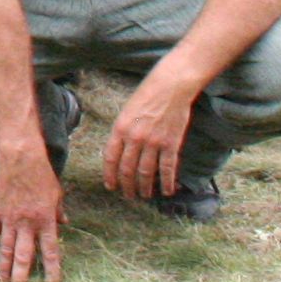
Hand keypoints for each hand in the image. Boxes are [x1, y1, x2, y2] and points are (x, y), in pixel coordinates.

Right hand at [0, 150, 66, 281]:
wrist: (20, 158)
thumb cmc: (41, 174)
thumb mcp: (57, 194)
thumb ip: (59, 212)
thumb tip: (64, 224)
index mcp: (46, 221)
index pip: (50, 251)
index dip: (51, 270)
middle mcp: (28, 223)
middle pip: (24, 255)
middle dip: (22, 275)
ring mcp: (10, 219)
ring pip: (6, 248)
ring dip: (4, 267)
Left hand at [99, 69, 196, 201]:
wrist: (170, 86)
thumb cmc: (147, 95)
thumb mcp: (126, 112)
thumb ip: (122, 132)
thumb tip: (119, 152)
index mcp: (120, 128)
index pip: (110, 158)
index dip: (110, 175)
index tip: (111, 186)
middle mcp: (134, 137)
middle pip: (127, 169)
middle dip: (127, 186)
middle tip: (129, 195)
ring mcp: (153, 142)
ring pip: (146, 172)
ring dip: (145, 187)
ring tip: (145, 195)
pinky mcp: (170, 143)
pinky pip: (167, 168)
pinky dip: (167, 182)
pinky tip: (167, 191)